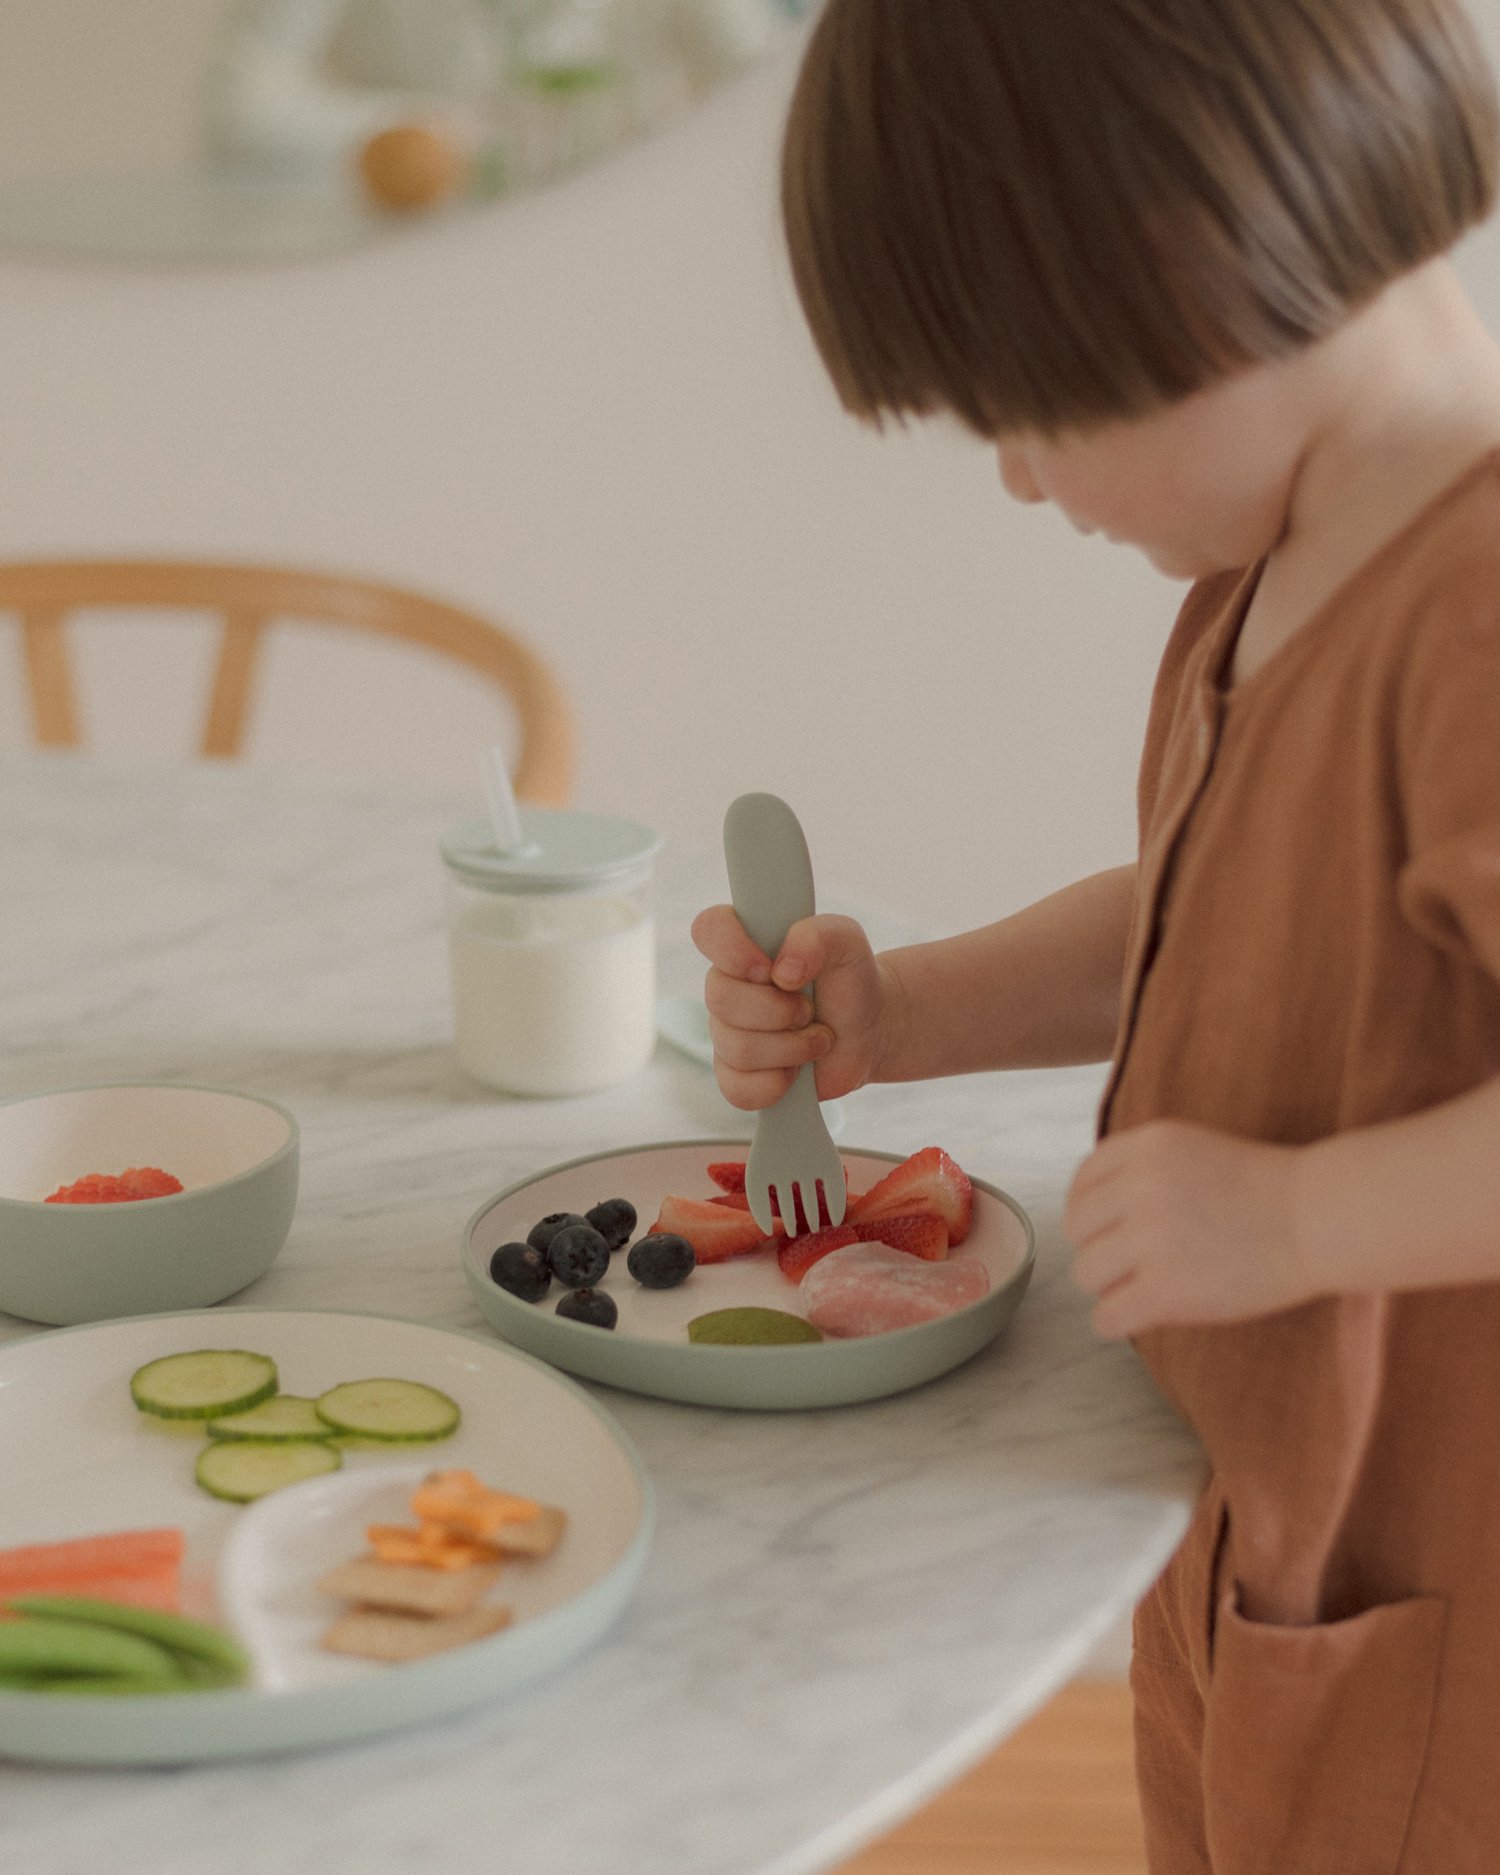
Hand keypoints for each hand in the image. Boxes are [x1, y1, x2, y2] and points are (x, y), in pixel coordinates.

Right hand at [690, 906, 891, 1109]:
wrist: (866, 1031)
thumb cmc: (849, 980)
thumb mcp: (847, 942)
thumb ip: (818, 935)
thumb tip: (783, 969)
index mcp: (745, 945)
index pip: (708, 930)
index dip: (731, 949)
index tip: (770, 966)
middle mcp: (727, 987)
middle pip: (719, 999)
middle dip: (778, 1010)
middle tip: (808, 1008)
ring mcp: (728, 1034)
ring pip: (738, 1048)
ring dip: (792, 1047)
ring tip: (817, 1037)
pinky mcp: (737, 1077)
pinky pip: (739, 1089)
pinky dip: (779, 1083)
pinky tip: (797, 1071)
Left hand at [1063, 1120, 1314, 1337]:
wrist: (1319, 1218)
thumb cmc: (1265, 1190)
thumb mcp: (1191, 1150)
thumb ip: (1139, 1169)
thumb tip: (1086, 1210)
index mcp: (1146, 1146)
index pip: (1082, 1181)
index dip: (1088, 1210)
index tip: (1105, 1229)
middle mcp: (1139, 1187)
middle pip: (1077, 1230)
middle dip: (1100, 1248)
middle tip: (1133, 1262)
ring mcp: (1151, 1238)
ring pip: (1086, 1274)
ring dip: (1110, 1286)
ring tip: (1142, 1287)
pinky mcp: (1167, 1288)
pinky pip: (1107, 1316)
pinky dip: (1118, 1320)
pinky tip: (1143, 1314)